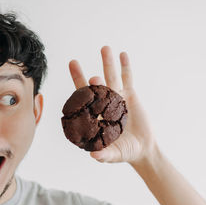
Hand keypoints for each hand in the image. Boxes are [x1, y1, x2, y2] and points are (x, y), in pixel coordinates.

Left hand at [69, 46, 155, 164]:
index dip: (71, 95)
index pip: (80, 103)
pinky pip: (128, 79)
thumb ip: (104, 155)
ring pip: (110, 78)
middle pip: (90, 88)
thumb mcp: (114, 155)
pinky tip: (122, 55)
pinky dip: (125, 68)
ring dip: (107, 64)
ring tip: (104, 49)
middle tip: (72, 62)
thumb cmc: (124, 152)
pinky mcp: (130, 95)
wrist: (142, 149)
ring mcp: (116, 97)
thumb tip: (94, 156)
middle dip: (81, 75)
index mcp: (94, 116)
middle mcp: (102, 104)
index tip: (63, 92)